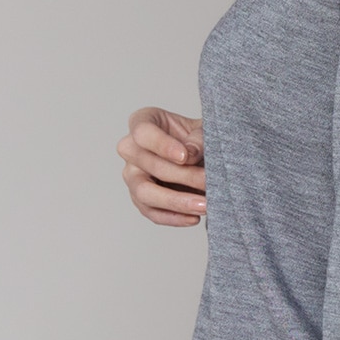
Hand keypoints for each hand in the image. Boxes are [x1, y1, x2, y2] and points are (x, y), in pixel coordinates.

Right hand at [117, 107, 206, 225]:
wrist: (203, 155)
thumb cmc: (198, 137)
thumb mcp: (204, 129)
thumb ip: (197, 139)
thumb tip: (190, 154)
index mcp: (143, 122)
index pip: (142, 133)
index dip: (162, 145)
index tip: (185, 156)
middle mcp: (131, 149)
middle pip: (146, 164)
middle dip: (181, 175)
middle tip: (208, 181)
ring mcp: (133, 175)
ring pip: (144, 193)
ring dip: (176, 201)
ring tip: (204, 205)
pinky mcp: (141, 199)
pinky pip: (152, 212)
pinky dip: (174, 217)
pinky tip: (194, 217)